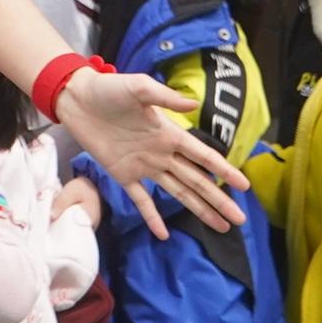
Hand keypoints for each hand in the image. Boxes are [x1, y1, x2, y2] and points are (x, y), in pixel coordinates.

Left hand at [49, 69, 248, 238]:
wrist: (78, 99)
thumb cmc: (110, 89)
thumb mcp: (139, 87)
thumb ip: (166, 98)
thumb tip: (194, 104)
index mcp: (170, 134)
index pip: (203, 157)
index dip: (224, 171)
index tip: (244, 186)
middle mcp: (162, 153)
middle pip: (197, 181)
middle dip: (218, 200)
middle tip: (239, 220)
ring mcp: (144, 167)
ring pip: (178, 193)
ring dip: (198, 210)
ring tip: (218, 226)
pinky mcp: (122, 175)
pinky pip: (141, 200)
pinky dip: (152, 217)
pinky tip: (164, 235)